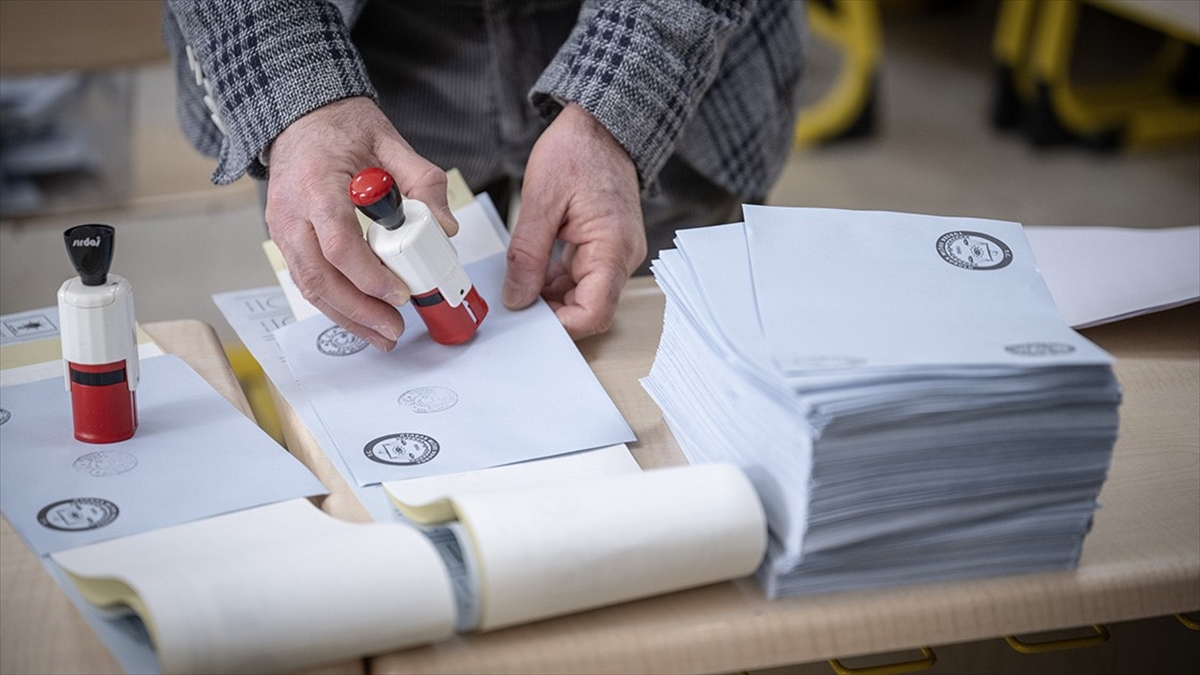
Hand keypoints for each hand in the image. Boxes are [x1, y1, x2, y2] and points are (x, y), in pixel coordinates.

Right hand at [264, 96, 458, 350]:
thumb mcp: (391, 143)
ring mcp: (281, 229)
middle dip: (359, 311)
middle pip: (318, 277)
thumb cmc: (343, 129)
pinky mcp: (284, 240)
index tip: (400, 293)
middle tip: (394, 329)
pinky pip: (307, 280)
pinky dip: (335, 305)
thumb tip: (445, 228)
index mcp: (317, 183)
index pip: (339, 243)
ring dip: (347, 317)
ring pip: (309, 287)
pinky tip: (362, 318)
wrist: (300, 118)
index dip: (370, 276)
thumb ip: (424, 182)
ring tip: (382, 335)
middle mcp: (291, 211)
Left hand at [503, 103, 645, 338]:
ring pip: (584, 295)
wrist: (600, 125)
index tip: (527, 322)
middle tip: (514, 303)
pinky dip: (556, 280)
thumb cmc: (578, 150)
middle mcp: (623, 256)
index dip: (561, 326)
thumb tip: (517, 298)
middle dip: (552, 312)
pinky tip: (533, 268)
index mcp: (613, 247)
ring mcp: (617, 253)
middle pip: (590, 308)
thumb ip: (527, 255)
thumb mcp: (541, 201)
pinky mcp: (607, 248)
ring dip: (551, 296)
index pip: (594, 312)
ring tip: (520, 280)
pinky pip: (583, 277)